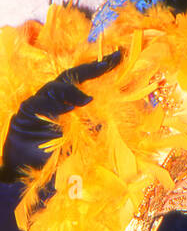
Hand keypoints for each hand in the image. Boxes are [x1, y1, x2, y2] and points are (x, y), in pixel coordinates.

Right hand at [1, 52, 120, 180]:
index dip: (99, 69)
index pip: (83, 81)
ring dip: (72, 91)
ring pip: (54, 87)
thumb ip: (90, 131)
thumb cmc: (51, 158)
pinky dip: (54, 105)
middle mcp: (52, 99)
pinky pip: (38, 103)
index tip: (118, 58)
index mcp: (66, 103)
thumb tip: (108, 121)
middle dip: (90, 68)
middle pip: (70, 76)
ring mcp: (37, 103)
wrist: (25, 172)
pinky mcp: (25, 113)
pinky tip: (67, 110)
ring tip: (87, 100)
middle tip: (108, 64)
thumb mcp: (78, 143)